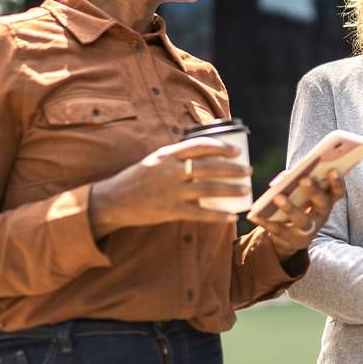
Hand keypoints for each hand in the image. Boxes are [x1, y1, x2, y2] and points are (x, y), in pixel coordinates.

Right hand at [88, 137, 251, 234]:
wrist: (115, 201)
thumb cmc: (138, 178)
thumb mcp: (155, 160)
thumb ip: (176, 157)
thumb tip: (204, 154)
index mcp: (167, 155)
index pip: (200, 146)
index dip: (221, 147)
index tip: (237, 150)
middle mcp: (171, 171)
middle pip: (209, 167)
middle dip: (233, 169)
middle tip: (248, 170)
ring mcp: (172, 192)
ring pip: (209, 189)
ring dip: (231, 189)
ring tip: (245, 190)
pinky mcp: (171, 211)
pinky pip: (200, 213)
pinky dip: (218, 216)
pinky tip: (232, 217)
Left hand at [248, 170, 345, 260]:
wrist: (290, 236)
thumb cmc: (297, 204)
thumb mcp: (301, 193)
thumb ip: (296, 180)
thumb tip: (286, 176)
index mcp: (326, 201)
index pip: (337, 192)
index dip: (337, 182)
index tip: (332, 170)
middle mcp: (321, 216)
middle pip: (322, 204)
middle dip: (314, 191)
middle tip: (304, 179)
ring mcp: (307, 230)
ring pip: (302, 220)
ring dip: (290, 207)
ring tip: (277, 196)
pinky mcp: (291, 239)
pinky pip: (277, 229)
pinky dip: (264, 222)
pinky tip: (253, 215)